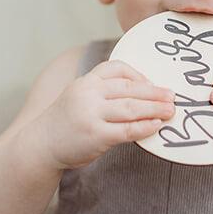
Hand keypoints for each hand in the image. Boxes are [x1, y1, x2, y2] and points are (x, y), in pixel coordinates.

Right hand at [36, 60, 175, 169]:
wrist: (40, 145)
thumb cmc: (67, 120)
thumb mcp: (80, 95)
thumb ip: (103, 91)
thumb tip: (143, 92)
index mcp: (86, 80)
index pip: (117, 68)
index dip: (138, 74)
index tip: (152, 83)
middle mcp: (88, 93)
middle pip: (129, 88)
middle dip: (154, 92)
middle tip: (172, 96)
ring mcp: (91, 114)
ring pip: (131, 108)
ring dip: (155, 109)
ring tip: (171, 110)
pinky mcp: (96, 135)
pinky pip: (127, 130)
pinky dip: (144, 127)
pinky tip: (156, 126)